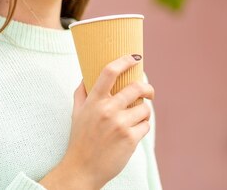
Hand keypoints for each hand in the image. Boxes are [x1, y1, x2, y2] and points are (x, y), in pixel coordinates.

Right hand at [39, 54, 153, 189]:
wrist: (82, 169)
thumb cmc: (80, 139)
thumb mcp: (76, 113)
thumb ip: (82, 94)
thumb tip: (86, 76)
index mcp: (94, 101)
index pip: (110, 72)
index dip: (125, 60)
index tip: (135, 57)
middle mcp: (107, 110)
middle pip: (136, 87)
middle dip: (148, 88)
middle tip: (149, 92)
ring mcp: (120, 124)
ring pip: (144, 109)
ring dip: (143, 113)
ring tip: (135, 120)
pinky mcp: (130, 139)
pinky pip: (146, 126)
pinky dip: (142, 128)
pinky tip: (133, 133)